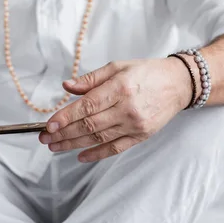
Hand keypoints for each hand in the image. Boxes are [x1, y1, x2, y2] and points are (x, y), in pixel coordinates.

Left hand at [39, 58, 191, 162]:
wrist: (178, 84)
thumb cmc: (146, 72)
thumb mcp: (117, 67)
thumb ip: (91, 79)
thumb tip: (66, 86)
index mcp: (120, 88)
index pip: (87, 106)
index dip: (65, 117)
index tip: (49, 125)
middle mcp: (127, 108)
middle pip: (89, 125)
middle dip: (64, 134)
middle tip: (45, 138)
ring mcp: (135, 125)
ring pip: (98, 138)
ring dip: (73, 144)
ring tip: (55, 147)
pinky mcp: (142, 136)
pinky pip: (115, 148)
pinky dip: (96, 154)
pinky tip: (80, 156)